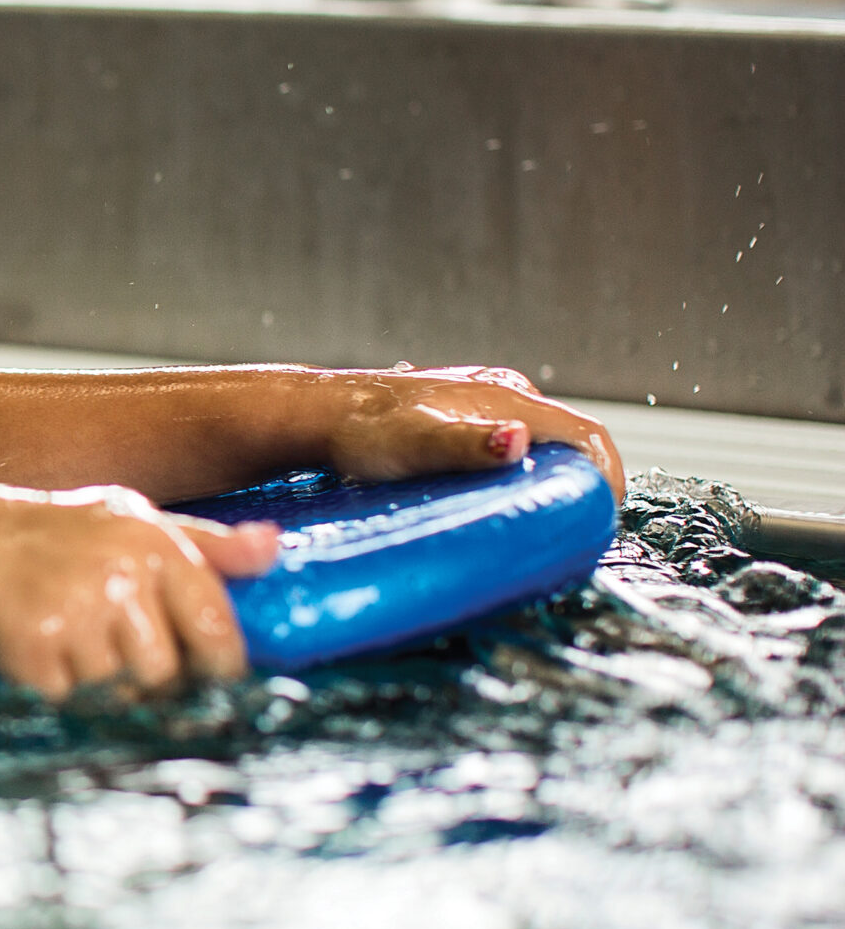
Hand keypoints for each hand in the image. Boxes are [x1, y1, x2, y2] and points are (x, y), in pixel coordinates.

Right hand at [0, 487, 276, 699]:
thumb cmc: (59, 536)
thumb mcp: (133, 519)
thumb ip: (207, 543)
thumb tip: (274, 548)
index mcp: (155, 547)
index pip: (218, 635)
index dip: (217, 669)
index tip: (202, 674)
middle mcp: (120, 579)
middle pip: (168, 677)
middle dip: (149, 680)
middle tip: (119, 655)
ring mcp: (74, 615)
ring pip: (120, 693)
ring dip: (102, 685)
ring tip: (77, 648)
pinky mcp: (34, 650)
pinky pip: (72, 702)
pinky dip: (61, 691)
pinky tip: (45, 656)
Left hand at [323, 365, 624, 498]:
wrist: (318, 417)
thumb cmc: (361, 432)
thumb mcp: (416, 444)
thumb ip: (466, 444)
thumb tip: (517, 441)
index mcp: (508, 398)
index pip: (588, 435)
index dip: (608, 479)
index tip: (601, 522)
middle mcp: (502, 394)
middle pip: (568, 441)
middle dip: (580, 485)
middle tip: (573, 533)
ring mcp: (481, 404)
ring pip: (538, 443)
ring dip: (549, 480)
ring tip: (542, 524)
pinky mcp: (461, 418)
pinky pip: (508, 447)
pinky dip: (521, 473)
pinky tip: (502, 501)